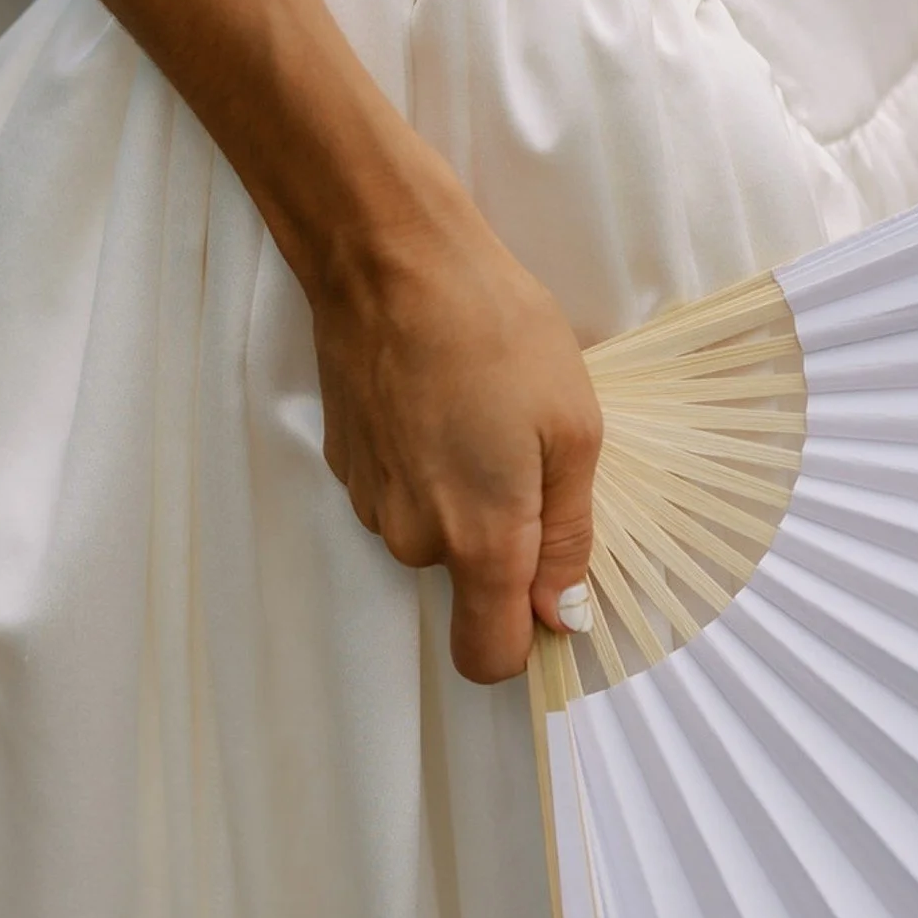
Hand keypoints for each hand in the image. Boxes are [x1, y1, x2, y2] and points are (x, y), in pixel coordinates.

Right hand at [310, 165, 601, 683]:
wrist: (389, 259)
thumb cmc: (497, 332)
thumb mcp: (572, 431)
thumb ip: (568, 538)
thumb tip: (562, 618)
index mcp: (480, 541)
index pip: (489, 659)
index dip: (528, 639)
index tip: (553, 591)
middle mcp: (414, 539)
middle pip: (468, 585)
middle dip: (505, 541)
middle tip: (529, 453)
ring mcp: (371, 502)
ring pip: (433, 534)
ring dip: (464, 496)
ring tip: (482, 412)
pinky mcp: (345, 464)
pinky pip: (401, 493)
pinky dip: (425, 463)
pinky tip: (439, 398)